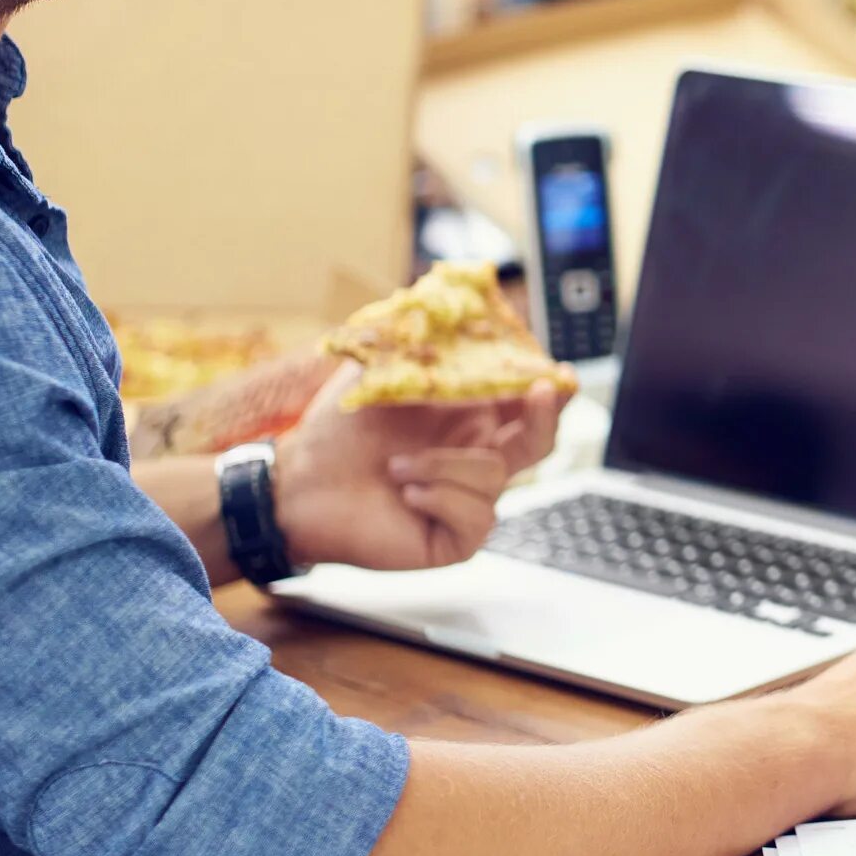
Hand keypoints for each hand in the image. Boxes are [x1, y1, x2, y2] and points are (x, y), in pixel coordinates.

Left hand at [273, 363, 566, 571]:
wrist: (298, 484)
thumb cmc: (339, 431)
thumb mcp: (382, 374)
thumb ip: (423, 350)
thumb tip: (457, 316)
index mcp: (468, 420)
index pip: (524, 404)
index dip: (549, 390)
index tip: (556, 372)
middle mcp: (475, 459)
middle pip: (539, 442)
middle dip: (545, 416)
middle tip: (539, 392)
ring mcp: (468, 500)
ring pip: (495, 476)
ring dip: (443, 464)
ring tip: (396, 467)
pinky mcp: (454, 539)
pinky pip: (476, 516)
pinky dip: (440, 498)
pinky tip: (406, 494)